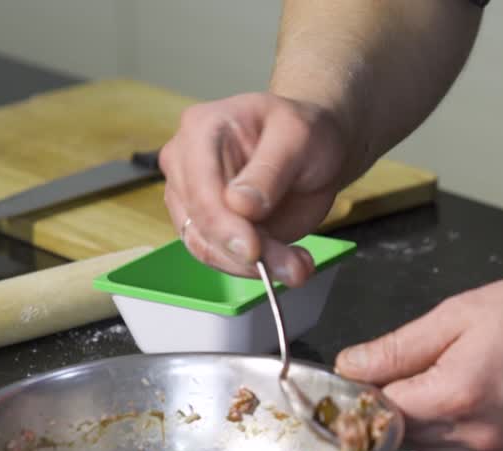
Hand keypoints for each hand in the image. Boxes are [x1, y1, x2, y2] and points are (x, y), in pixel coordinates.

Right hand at [158, 92, 349, 285]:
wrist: (317, 150)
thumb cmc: (306, 133)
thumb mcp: (299, 138)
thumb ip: (269, 170)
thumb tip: (238, 206)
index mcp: (202, 129)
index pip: (199, 187)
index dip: (223, 224)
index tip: (254, 250)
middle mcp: (186, 164)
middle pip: (200, 223)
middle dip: (246, 254)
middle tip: (293, 265)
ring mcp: (193, 198)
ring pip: (208, 248)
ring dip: (255, 267)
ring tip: (298, 265)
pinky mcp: (209, 227)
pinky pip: (222, 258)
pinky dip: (258, 269)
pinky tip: (290, 264)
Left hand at [335, 275, 502, 450]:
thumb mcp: (458, 314)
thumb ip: (398, 347)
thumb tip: (351, 367)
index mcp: (456, 395)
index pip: (383, 410)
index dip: (368, 392)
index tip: (366, 374)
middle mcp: (478, 436)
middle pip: (404, 435)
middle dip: (396, 406)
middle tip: (410, 370)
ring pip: (431, 450)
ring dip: (425, 423)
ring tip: (449, 381)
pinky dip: (456, 434)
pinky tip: (476, 399)